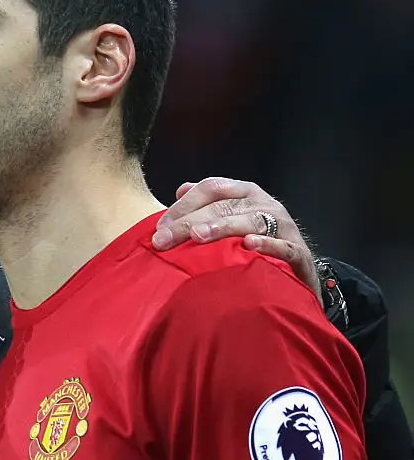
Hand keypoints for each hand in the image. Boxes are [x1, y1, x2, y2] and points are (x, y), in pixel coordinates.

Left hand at [151, 177, 318, 293]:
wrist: (300, 270)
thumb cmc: (260, 242)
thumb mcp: (233, 217)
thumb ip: (208, 205)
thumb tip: (181, 190)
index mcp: (245, 193)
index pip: (211, 188)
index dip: (184, 205)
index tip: (160, 226)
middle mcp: (263, 205)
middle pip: (222, 206)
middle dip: (189, 222)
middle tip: (164, 239)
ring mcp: (283, 226)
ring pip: (250, 221)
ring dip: (222, 227)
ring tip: (198, 236)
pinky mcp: (297, 252)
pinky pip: (283, 246)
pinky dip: (267, 244)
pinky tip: (249, 245)